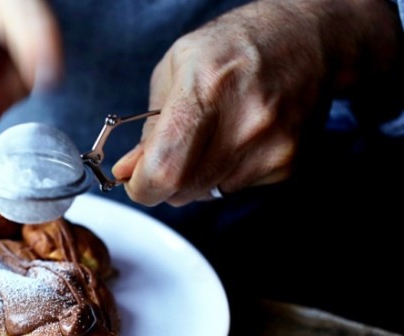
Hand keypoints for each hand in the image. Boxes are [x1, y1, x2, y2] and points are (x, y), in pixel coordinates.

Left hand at [112, 0, 401, 205]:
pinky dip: (226, 173)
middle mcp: (244, 123)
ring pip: (208, 193)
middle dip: (165, 181)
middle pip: (183, 190)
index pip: (165, 170)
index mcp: (206, 90)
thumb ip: (149, 127)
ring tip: (213, 135)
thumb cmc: (234, 48)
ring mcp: (271, 147)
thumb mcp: (175, 69)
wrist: (309, 40)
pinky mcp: (288, 164)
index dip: (142, 186)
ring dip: (197, 177)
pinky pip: (237, 189)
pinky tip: (239, 139)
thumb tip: (127, 171)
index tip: (136, 180)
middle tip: (173, 152)